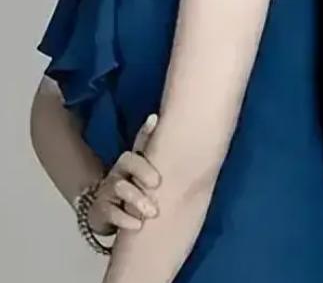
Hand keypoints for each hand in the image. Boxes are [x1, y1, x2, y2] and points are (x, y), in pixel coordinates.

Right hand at [88, 114, 160, 235]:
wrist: (107, 217)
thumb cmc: (138, 194)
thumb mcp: (150, 180)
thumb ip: (165, 165)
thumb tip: (197, 147)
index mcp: (135, 161)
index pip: (140, 143)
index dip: (146, 131)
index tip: (155, 120)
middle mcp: (121, 170)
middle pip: (128, 160)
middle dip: (143, 170)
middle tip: (157, 183)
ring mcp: (109, 188)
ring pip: (120, 187)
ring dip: (137, 199)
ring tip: (152, 212)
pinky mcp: (101, 209)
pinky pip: (111, 211)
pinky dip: (125, 219)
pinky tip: (137, 225)